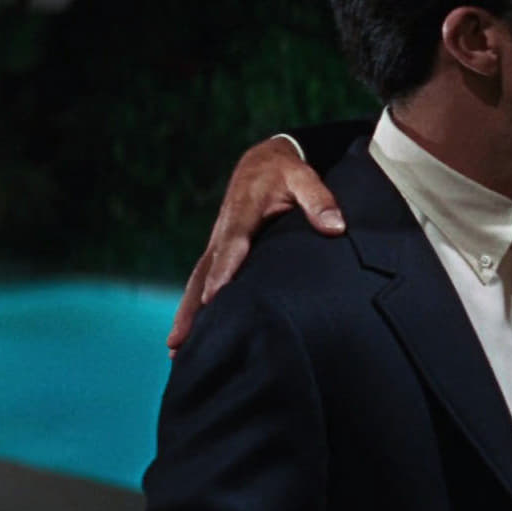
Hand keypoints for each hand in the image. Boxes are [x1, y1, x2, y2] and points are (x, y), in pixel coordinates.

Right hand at [167, 136, 346, 353]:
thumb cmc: (286, 172)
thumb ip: (319, 200)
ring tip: (175, 349)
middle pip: (204, 272)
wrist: (262, 161)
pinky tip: (188, 335)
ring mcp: (218, 243)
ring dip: (187, 314)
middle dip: (193, 306)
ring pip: (198, 281)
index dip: (222, 271)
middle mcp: (223, 231)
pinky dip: (193, 307)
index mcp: (242, 212)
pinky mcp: (219, 252)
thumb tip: (336, 227)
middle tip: (180, 340)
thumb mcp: (305, 177)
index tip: (214, 298)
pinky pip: (202, 281)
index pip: (232, 244)